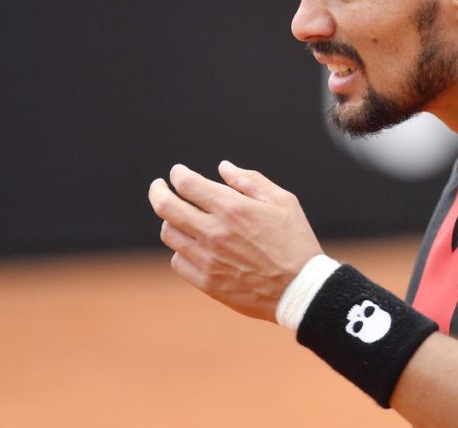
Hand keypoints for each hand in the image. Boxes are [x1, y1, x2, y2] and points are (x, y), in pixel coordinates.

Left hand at [147, 161, 323, 321]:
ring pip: (169, 234)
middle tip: (159, 187)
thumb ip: (250, 180)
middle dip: (158, 191)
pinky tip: (193, 245)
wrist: (300, 289)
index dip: (178, 174)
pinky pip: (178, 261)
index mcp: (232, 208)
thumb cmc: (295, 241)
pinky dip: (181, 250)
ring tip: (180, 217)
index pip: (187, 184)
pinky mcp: (207, 282)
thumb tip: (223, 168)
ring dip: (171, 221)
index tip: (178, 172)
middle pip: (166, 207)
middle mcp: (214, 232)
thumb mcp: (282, 201)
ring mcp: (207, 258)